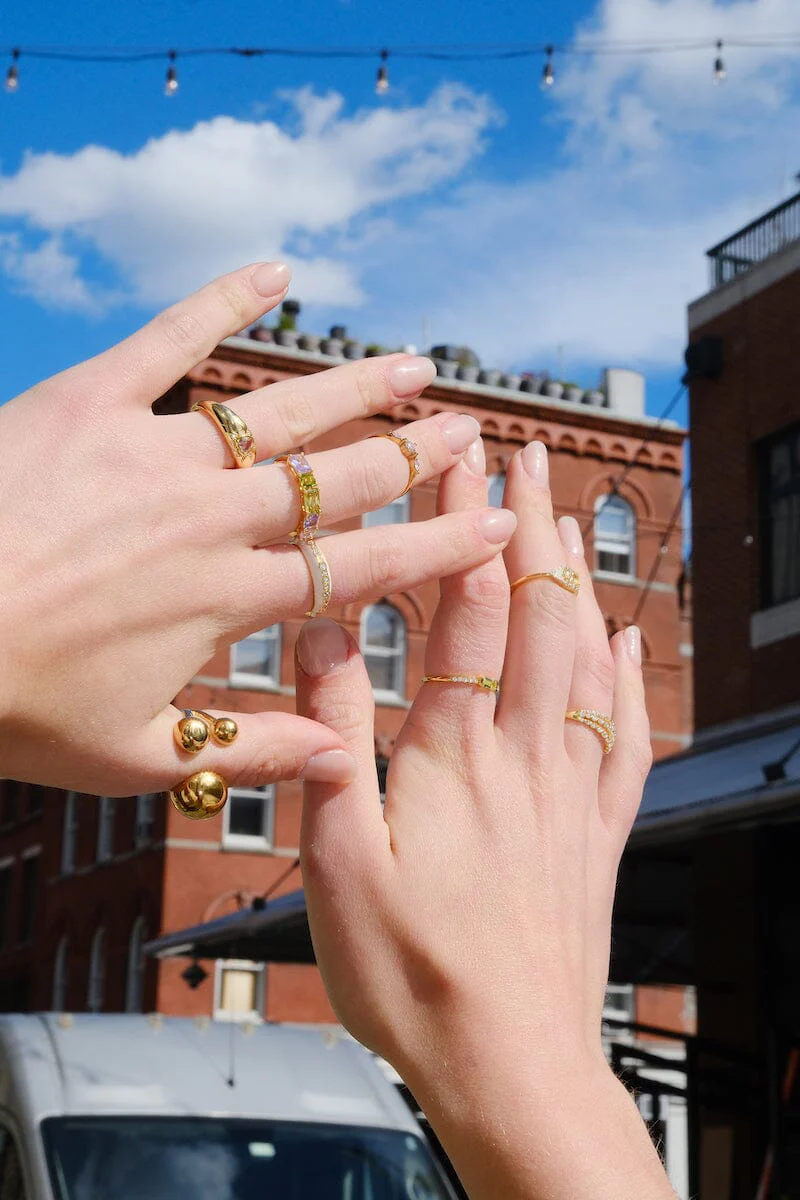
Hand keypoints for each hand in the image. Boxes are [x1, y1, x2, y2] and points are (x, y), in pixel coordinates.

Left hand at [0, 262, 513, 795]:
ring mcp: (157, 452)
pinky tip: (277, 270)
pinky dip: (225, 299)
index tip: (498, 524)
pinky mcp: (92, 400)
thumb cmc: (13, 703)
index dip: (443, 546)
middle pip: (343, 479)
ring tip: (417, 363)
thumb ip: (247, 748)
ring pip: (284, 411)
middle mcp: (214, 519)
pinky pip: (171, 337)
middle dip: (417, 456)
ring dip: (358, 386)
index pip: (367, 567)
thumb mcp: (134, 757)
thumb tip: (340, 757)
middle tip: (470, 432)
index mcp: (231, 600)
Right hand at [294, 440, 673, 1198]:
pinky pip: (627, 736)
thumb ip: (333, 737)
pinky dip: (630, 679)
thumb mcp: (336, 859)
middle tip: (530, 455)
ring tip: (569, 518)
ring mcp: (571, 791)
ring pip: (585, 658)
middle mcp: (525, 756)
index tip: (464, 460)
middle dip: (532, 523)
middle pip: (538, 611)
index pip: (466, 609)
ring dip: (577, 577)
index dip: (465, 527)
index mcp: (456, 755)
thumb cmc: (414, 975)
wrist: (510, 1065)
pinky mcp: (596, 832)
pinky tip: (630, 644)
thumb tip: (321, 632)